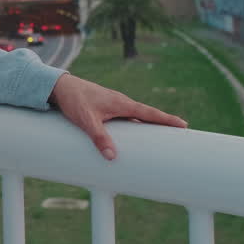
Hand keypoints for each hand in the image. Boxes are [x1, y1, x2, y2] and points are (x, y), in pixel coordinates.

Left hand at [49, 73, 186, 160]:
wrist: (59, 87)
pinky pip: (124, 118)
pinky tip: (132, 134)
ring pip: (135, 117)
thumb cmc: (74, 100)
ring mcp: (113, 105)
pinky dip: (133, 125)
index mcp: (122, 104)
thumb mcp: (86, 121)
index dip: (166, 120)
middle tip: (180, 132)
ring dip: (147, 125)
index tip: (184, 124)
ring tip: (160, 137)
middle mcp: (121, 103)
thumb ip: (99, 138)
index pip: (149, 113)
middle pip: (146, 116)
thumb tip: (112, 157)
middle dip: (162, 124)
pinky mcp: (104, 108)